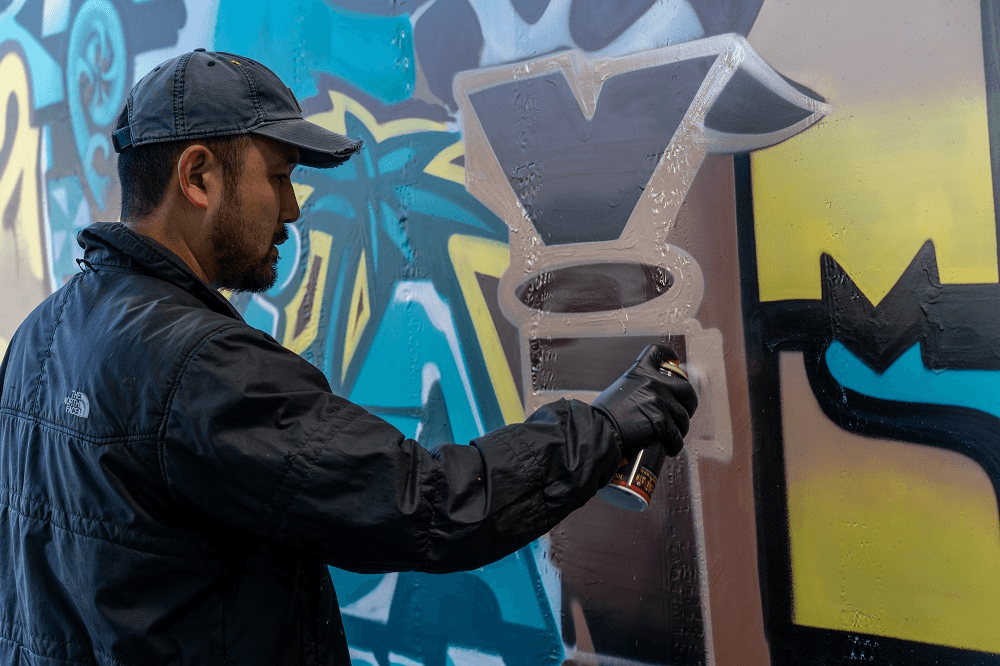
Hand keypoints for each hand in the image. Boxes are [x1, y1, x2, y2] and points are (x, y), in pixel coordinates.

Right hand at [591, 343, 697, 458]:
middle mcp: (652, 382)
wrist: (599, 431)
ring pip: (683, 416)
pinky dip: (675, 444)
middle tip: (683, 414)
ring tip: (672, 438)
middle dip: (689, 404)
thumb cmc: (604, 416)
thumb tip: (649, 400)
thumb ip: (637, 389)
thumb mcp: (619, 390)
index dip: (670, 356)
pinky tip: (670, 448)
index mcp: (639, 372)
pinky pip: (676, 434)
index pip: (658, 352)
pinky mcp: (661, 420)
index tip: (675, 362)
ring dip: (681, 429)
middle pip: (685, 388)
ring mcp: (658, 400)